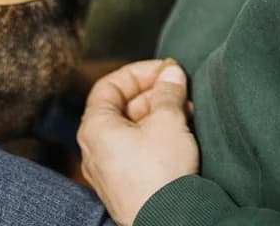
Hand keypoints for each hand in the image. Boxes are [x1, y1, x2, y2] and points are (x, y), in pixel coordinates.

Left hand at [78, 59, 198, 225]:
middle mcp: (94, 150)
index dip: (138, 72)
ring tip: (186, 112)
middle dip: (153, 94)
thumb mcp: (168, 121)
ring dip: (158, 115)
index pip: (109, 85)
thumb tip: (172, 71)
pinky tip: (180, 134)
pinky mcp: (124, 187)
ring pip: (131, 130)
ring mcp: (108, 171)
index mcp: (94, 128)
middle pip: (121, 107)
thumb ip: (168, 90)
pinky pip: (136, 151)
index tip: (163, 70)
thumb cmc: (162, 174)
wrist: (172, 224)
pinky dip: (155, 137)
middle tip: (178, 89)